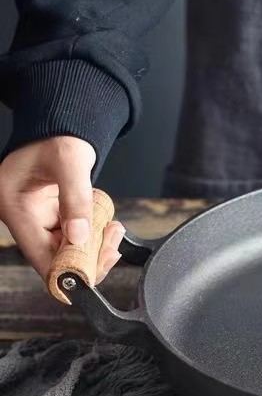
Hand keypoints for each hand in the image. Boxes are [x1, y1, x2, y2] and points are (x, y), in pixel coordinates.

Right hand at [0, 136, 124, 282]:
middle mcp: (22, 216)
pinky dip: (93, 235)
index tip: (93, 270)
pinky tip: (108, 225)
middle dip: (87, 256)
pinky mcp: (52, 216)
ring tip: (113, 231)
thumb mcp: (70, 161)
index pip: (38, 255)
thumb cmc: (58, 136)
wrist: (62, 125)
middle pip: (54, 256)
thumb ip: (75, 199)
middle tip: (112, 245)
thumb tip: (79, 236)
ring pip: (67, 249)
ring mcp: (37, 217)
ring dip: (93, 246)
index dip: (66, 269)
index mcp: (13, 206)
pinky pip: (74, 237)